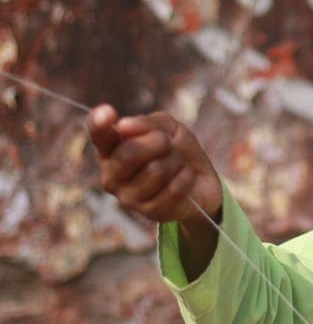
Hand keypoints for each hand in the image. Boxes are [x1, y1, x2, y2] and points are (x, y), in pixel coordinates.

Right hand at [88, 104, 222, 223]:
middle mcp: (112, 175)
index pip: (99, 136)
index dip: (99, 124)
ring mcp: (128, 197)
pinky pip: (174, 188)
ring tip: (177, 164)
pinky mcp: (150, 212)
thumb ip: (148, 123)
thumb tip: (124, 126)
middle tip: (168, 144)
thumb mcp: (169, 129)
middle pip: (128, 155)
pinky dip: (186, 177)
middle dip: (158, 143)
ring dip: (176, 161)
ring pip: (156, 170)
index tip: (107, 112)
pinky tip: (184, 178)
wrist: (202, 182)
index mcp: (112, 150)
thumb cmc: (178, 151)